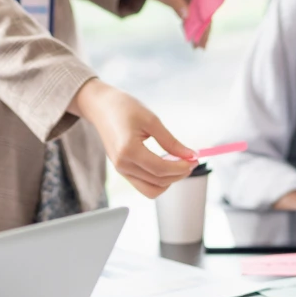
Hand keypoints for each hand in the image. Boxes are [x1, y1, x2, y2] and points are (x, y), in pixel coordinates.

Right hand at [69, 78, 196, 197]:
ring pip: (151, 189)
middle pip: (158, 182)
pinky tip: (166, 164)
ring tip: (179, 164)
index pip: (161, 169)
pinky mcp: (122, 170)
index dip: (182, 167)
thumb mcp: (151, 120)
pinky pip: (143, 184)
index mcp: (128, 151)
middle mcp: (122, 165)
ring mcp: (120, 169)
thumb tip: (190, 155)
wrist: (100, 106)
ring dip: (169, 180)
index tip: (194, 158)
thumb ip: (171, 141)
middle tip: (191, 160)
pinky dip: (158, 179)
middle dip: (179, 174)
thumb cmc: (123, 107)